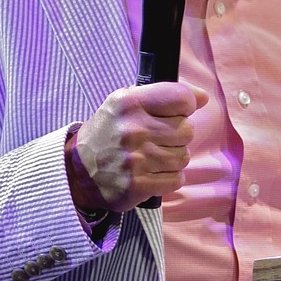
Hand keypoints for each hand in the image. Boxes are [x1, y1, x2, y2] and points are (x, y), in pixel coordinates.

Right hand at [66, 82, 208, 213]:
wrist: (78, 171)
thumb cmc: (109, 132)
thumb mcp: (126, 102)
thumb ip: (164, 95)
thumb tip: (203, 97)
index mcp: (129, 103)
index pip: (181, 98)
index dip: (186, 105)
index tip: (176, 112)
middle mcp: (132, 129)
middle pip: (187, 130)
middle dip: (178, 136)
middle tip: (158, 139)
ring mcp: (135, 159)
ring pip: (184, 157)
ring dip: (174, 158)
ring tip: (153, 157)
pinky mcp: (138, 185)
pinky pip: (176, 179)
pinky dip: (169, 178)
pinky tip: (153, 172)